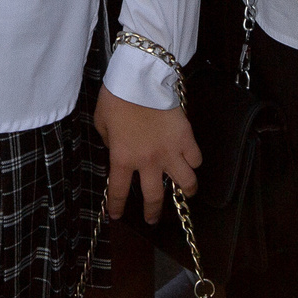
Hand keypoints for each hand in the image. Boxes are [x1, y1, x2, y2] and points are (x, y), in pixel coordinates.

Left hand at [95, 87, 198, 221]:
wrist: (141, 78)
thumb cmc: (117, 97)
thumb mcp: (101, 121)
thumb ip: (108, 141)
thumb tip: (115, 148)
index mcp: (122, 158)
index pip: (118, 191)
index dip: (117, 206)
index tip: (117, 216)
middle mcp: (148, 161)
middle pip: (153, 197)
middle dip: (152, 212)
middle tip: (153, 219)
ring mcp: (170, 151)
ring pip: (186, 183)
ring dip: (186, 190)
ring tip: (186, 191)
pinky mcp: (186, 138)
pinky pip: (195, 159)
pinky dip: (193, 162)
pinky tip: (190, 160)